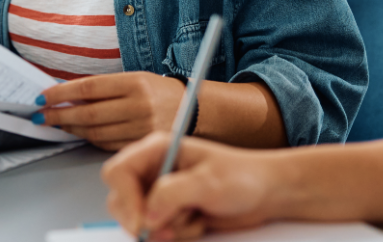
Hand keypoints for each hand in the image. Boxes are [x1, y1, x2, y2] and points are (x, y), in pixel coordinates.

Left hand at [36, 72, 185, 150]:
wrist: (193, 109)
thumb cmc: (158, 91)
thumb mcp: (134, 78)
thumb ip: (104, 87)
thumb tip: (66, 96)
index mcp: (135, 83)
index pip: (89, 88)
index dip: (62, 93)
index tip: (44, 97)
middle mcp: (139, 106)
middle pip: (89, 113)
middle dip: (60, 115)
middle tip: (42, 115)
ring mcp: (141, 128)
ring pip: (96, 132)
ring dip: (71, 128)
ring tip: (56, 123)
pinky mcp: (142, 145)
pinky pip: (107, 144)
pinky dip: (89, 139)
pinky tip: (79, 133)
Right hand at [103, 132, 279, 239]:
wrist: (264, 194)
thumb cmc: (242, 176)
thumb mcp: (208, 182)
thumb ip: (173, 194)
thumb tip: (147, 215)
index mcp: (157, 150)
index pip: (118, 173)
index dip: (125, 199)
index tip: (144, 221)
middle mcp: (153, 171)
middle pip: (120, 201)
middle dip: (144, 221)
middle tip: (170, 230)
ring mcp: (159, 194)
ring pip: (138, 222)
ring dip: (165, 229)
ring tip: (193, 217)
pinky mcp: (169, 214)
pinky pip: (157, 234)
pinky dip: (177, 235)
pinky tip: (197, 222)